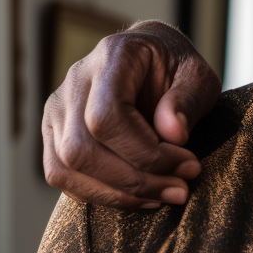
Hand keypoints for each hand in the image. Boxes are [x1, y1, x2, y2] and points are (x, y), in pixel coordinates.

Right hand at [42, 20, 220, 207]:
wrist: (151, 58)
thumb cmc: (177, 67)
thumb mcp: (198, 75)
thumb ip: (189, 99)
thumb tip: (173, 134)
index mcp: (112, 57)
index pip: (106, 116)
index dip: (145, 151)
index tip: (187, 163)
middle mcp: (74, 82)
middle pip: (81, 148)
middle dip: (134, 180)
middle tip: (180, 189)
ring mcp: (58, 109)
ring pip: (66, 168)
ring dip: (117, 194)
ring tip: (163, 194)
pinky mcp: (54, 134)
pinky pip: (62, 176)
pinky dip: (99, 194)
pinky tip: (139, 195)